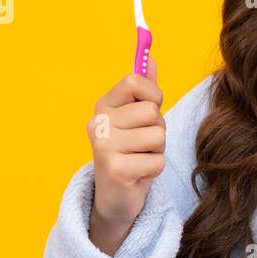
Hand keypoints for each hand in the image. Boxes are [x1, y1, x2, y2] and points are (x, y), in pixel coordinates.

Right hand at [88, 54, 165, 251]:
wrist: (115, 198)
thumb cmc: (131, 153)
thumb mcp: (138, 120)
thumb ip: (144, 90)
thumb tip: (151, 59)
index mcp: (103, 107)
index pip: (135, 81)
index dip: (153, 96)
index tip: (148, 111)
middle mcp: (97, 123)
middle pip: (152, 112)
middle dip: (157, 130)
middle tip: (141, 145)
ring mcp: (103, 147)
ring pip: (158, 136)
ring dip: (157, 151)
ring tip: (139, 159)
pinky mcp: (115, 170)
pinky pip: (157, 161)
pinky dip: (154, 170)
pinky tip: (138, 175)